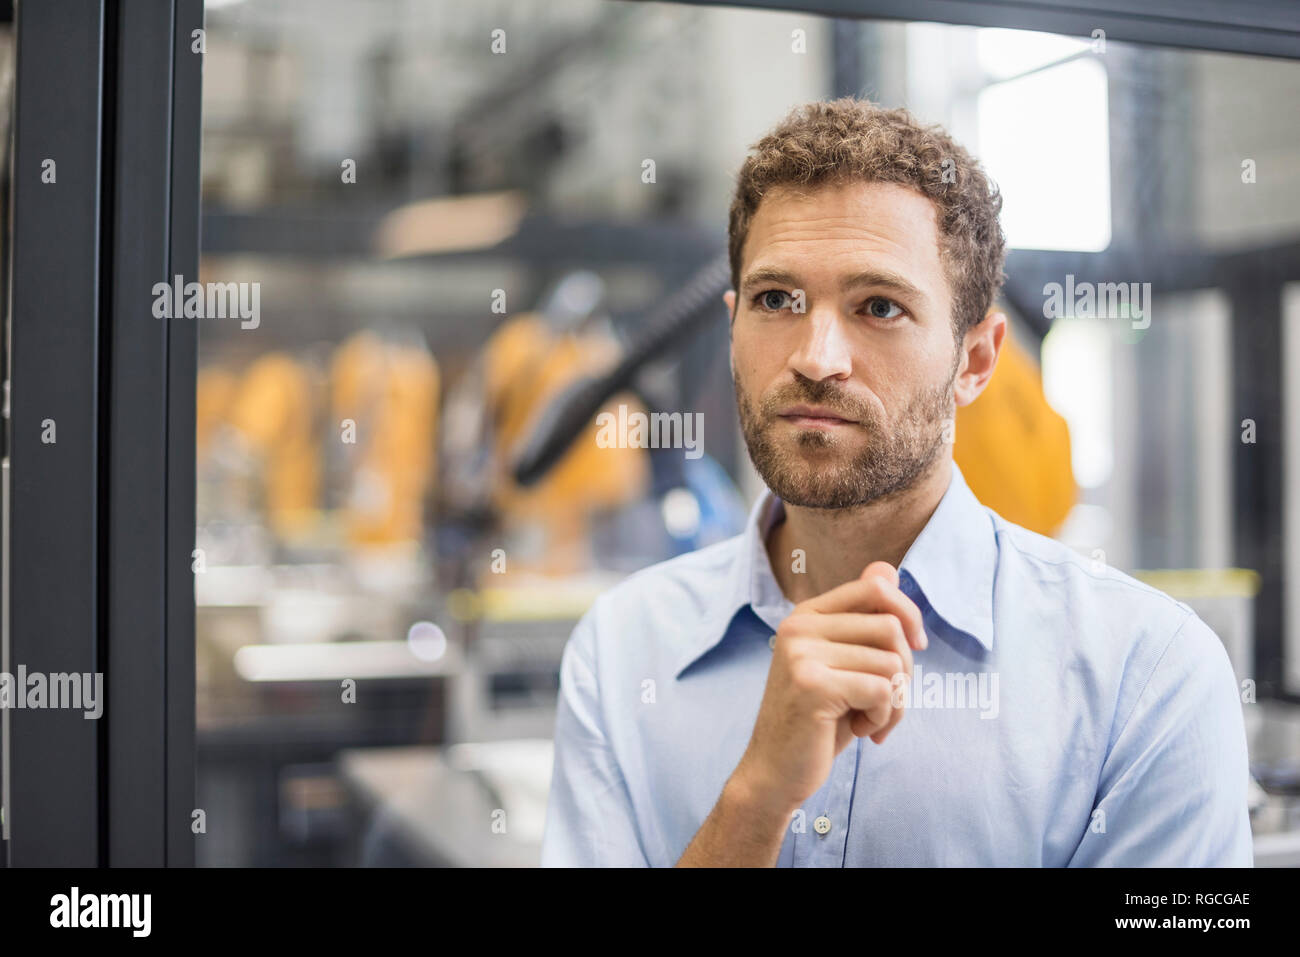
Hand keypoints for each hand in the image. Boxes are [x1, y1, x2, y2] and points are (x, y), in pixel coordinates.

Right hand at [731, 561, 925, 814]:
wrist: (776, 772)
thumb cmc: (818, 721)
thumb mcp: (845, 665)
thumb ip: (864, 619)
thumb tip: (888, 567)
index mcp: (806, 615)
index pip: (875, 586)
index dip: (908, 614)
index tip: (916, 647)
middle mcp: (799, 626)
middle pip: (890, 627)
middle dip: (904, 670)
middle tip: (885, 702)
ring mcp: (802, 653)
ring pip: (891, 663)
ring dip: (894, 703)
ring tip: (867, 719)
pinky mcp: (812, 684)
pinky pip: (882, 691)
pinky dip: (884, 718)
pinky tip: (861, 731)